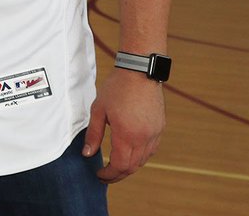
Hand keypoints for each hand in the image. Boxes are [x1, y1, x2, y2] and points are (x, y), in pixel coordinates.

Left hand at [83, 68, 164, 182]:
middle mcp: (144, 138)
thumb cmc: (116, 89)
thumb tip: (87, 154)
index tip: (99, 175)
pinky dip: (140, 156)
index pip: (119, 165)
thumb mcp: (98, 110)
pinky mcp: (160, 128)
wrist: (140, 72)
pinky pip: (151, 150)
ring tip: (115, 165)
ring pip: (143, 160)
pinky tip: (130, 152)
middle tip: (105, 175)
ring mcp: (155, 134)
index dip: (109, 174)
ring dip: (129, 166)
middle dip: (118, 174)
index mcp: (126, 134)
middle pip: (132, 167)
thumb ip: (93, 134)